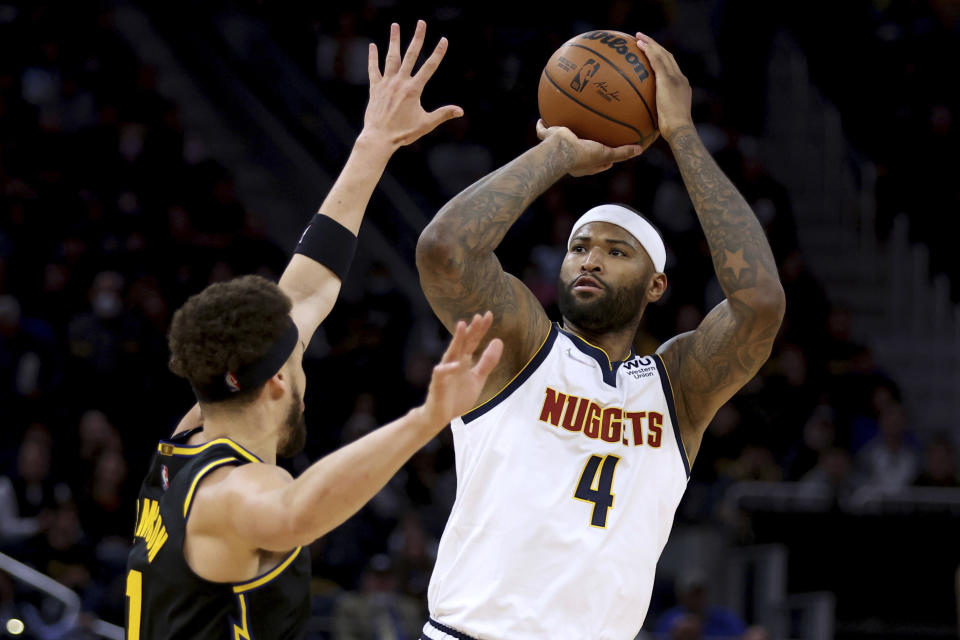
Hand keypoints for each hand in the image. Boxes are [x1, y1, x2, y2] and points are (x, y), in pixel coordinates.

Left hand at [363, 20, 462, 149]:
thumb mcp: (426, 124)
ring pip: (391, 58)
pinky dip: (373, 58)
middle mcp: (400, 82)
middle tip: (421, 23)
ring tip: (395, 25)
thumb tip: (460, 111)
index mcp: (413, 90)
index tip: (443, 40)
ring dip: (394, 40)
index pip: (429, 67)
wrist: (379, 138)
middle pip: (410, 55)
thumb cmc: (403, 133)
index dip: (438, 53)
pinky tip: (373, 46)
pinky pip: (374, 69)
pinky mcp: (375, 88)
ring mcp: (386, 84)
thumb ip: (443, 114)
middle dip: (417, 38)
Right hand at [421, 312, 502, 425]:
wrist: (439, 416)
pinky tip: (456, 364)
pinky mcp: (438, 384)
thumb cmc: (457, 396)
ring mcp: (445, 372)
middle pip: (463, 343)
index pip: (473, 341)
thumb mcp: (478, 378)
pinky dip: (448, 369)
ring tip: (462, 325)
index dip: (481, 329)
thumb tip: (498, 341)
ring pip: (451, 353)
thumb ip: (487, 361)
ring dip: (456, 339)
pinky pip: (442, 374)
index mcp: (464, 361)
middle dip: (471, 330)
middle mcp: (454, 363)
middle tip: (479, 316)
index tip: (489, 314)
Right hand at [536, 120, 642, 176]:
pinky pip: (542, 130)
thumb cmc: (583, 155)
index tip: (611, 156)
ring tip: (565, 125)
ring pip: (560, 140)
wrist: (561, 149)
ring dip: (561, 134)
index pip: (596, 165)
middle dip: (583, 146)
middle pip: (577, 152)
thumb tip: (640, 149)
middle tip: (592, 140)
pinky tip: (541, 117)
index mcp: (582, 165)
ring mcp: (556, 148)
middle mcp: (569, 158)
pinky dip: (541, 125)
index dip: (603, 161)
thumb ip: (622, 153)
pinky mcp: (547, 137)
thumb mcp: (606, 154)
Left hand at [635, 33, 692, 139]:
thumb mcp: (665, 120)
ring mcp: (675, 78)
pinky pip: (656, 60)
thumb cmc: (672, 131)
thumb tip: (644, 119)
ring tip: (638, 37)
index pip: (671, 68)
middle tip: (643, 39)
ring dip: (650, 44)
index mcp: (681, 86)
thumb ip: (658, 114)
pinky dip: (648, 50)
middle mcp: (680, 78)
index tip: (651, 53)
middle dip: (655, 46)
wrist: (680, 130)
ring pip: (662, 54)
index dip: (661, 58)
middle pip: (668, 57)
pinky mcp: (668, 80)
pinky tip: (638, 45)